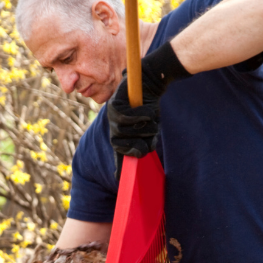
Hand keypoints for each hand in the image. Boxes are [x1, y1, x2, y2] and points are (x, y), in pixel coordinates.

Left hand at [107, 40, 191, 177]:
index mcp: (120, 134)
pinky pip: (125, 117)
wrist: (152, 82)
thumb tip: (141, 153)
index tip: (118, 179)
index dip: (118, 166)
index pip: (118, 153)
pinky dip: (140, 115)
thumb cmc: (151, 107)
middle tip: (150, 131)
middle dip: (139, 142)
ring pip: (125, 131)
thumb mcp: (151, 128)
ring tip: (150, 116)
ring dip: (144, 126)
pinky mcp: (113, 104)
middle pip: (122, 144)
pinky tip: (147, 110)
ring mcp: (111, 116)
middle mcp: (113, 127)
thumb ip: (146, 141)